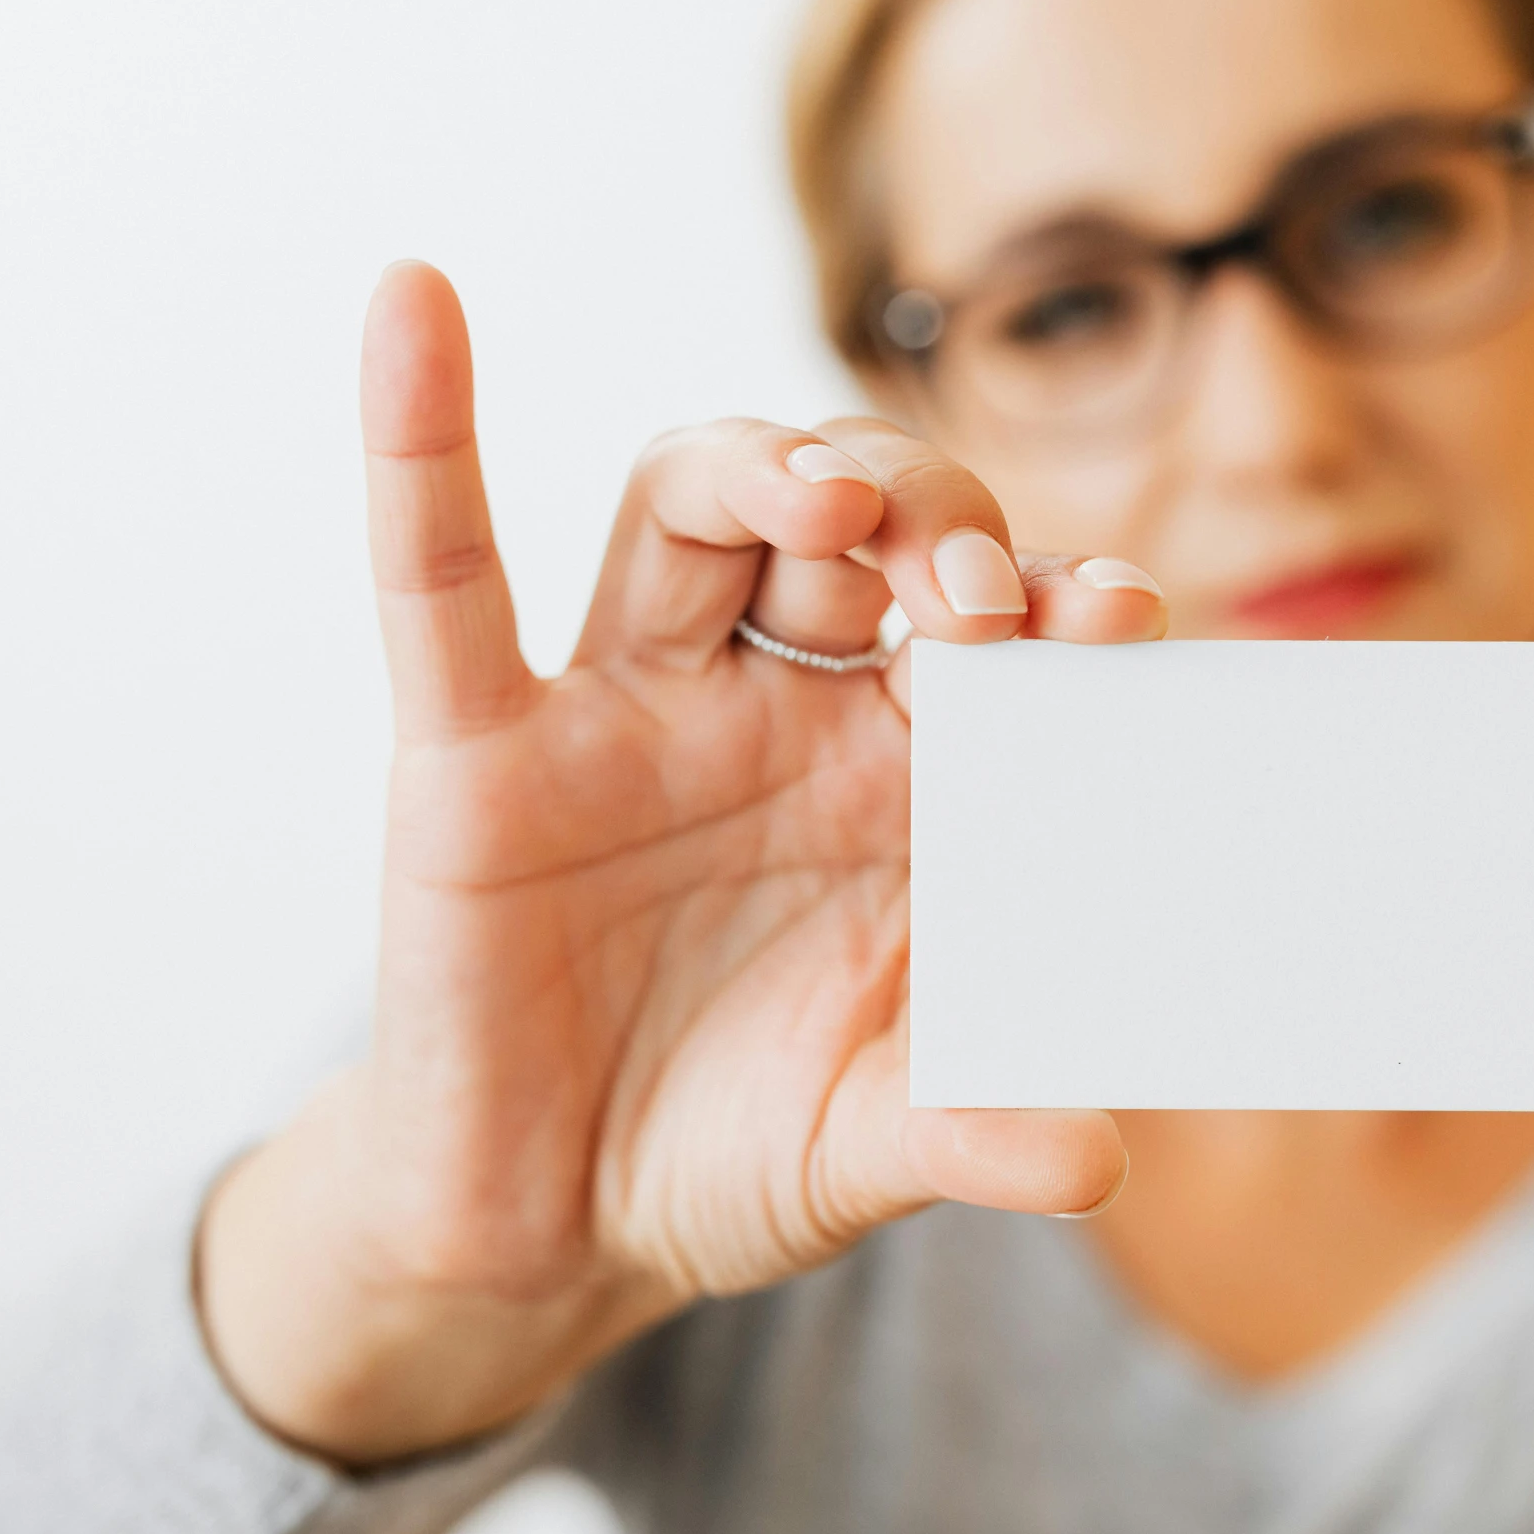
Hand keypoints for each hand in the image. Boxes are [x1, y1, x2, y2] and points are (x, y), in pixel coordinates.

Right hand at [196, 263, 1155, 1464]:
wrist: (550, 1227)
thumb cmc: (731, 1147)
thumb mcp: (867, 1142)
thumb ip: (972, 1129)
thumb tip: (1099, 1157)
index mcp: (899, 778)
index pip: (997, 636)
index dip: (1056, 605)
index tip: (1116, 616)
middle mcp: (777, 711)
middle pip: (861, 528)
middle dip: (929, 525)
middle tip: (971, 603)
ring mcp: (629, 713)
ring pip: (696, 507)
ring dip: (768, 466)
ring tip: (833, 504)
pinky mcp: (481, 751)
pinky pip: (443, 577)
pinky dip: (421, 443)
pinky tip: (416, 306)